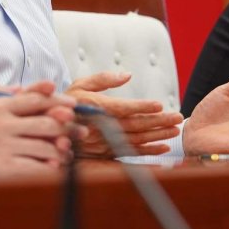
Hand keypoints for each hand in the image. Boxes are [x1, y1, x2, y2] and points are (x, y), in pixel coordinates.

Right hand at [0, 76, 75, 170]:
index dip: (57, 101)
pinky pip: (30, 167)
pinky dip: (45, 167)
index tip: (72, 105)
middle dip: (66, 125)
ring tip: (69, 150)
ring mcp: (3, 146)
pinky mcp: (0, 166)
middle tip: (79, 129)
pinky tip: (54, 168)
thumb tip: (16, 87)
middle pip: (45, 122)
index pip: (35, 100)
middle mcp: (4, 124)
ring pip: (42, 145)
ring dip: (59, 147)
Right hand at [67, 71, 181, 156]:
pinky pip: (130, 153)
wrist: (51, 128)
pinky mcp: (105, 153)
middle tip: (178, 118)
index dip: (141, 107)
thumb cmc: (68, 103)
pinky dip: (147, 152)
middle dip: (158, 122)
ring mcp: (104, 142)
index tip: (159, 104)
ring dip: (157, 136)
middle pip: (134, 125)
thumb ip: (103, 79)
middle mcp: (101, 127)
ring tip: (175, 130)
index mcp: (96, 108)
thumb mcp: (80, 84)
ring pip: (135, 139)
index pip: (123, 108)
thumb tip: (127, 75)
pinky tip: (163, 149)